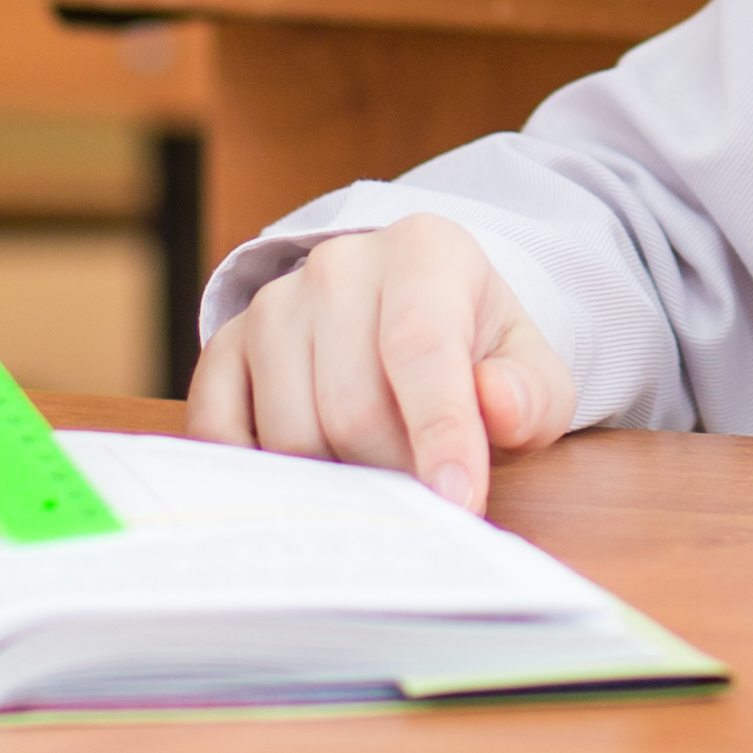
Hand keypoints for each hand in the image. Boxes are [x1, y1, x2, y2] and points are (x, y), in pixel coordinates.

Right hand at [190, 215, 577, 508]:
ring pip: (291, 433)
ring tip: (376, 473)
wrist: (411, 314)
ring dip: (337, 480)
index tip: (457, 501)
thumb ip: (531, 392)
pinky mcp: (226, 346)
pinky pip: (221, 431)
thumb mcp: (529, 368)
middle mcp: (338, 265)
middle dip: (394, 474)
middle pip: (352, 408)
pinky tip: (306, 478)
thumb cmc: (475, 350)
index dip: (439, 431)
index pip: (421, 345)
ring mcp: (273, 304)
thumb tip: (498, 403)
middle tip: (423, 495)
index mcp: (424, 251)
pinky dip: (261, 475)